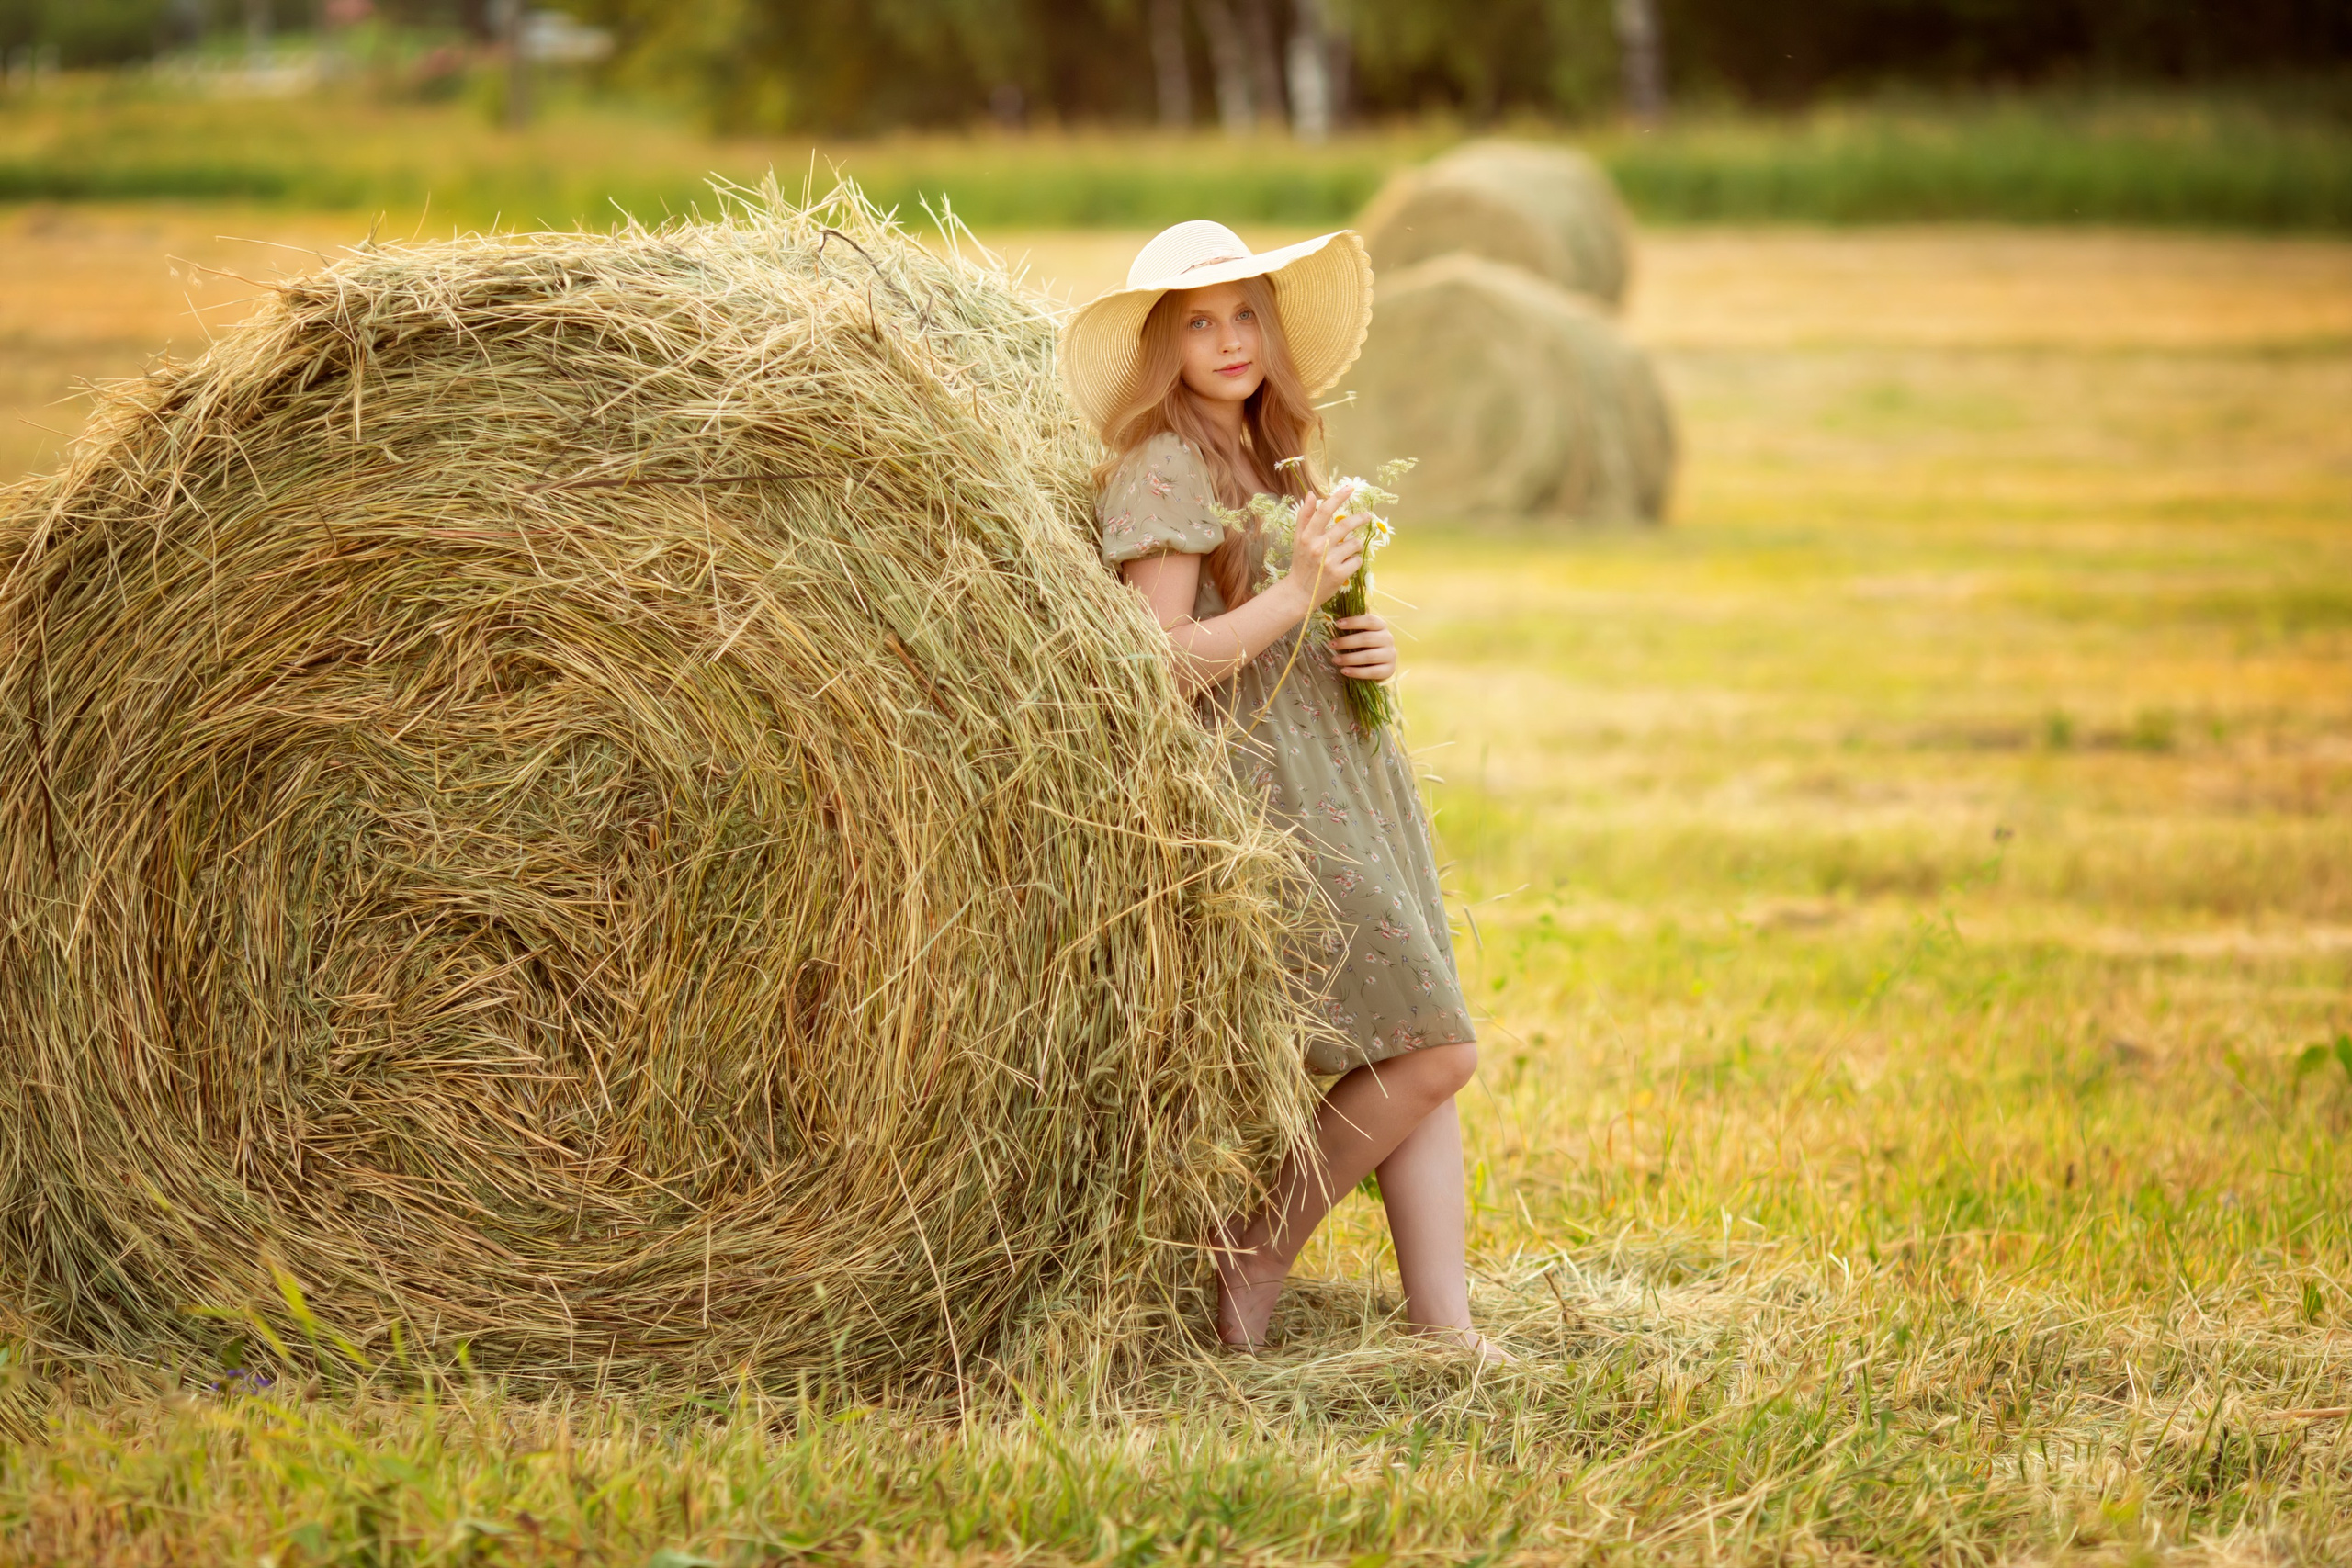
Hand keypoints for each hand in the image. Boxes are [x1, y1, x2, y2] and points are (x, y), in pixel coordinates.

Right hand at [1280, 482, 1363, 610]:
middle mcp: (1318, 547)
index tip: (1351, 487)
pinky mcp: (1339, 575)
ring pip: (1354, 544)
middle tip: (1367, 516)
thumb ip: (1305, 516)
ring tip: (1349, 550)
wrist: (1300, 592)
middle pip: (1345, 525)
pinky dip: (1355, 561)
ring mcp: (1329, 561)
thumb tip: (1311, 494)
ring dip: (1355, 545)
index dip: (1338, 497)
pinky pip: (1357, 561)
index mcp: (1307, 536)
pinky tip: (1347, 565)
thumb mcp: (1298, 539)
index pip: (1324, 511)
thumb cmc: (1301, 563)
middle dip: (1360, 518)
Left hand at [1329, 613, 1395, 682]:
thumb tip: (1336, 617)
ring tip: (1335, 660)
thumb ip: (1354, 625)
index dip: (1354, 621)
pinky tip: (1344, 671)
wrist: (1381, 664)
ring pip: (1369, 656)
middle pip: (1367, 639)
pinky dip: (1357, 672)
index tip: (1337, 624)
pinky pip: (1372, 672)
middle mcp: (1388, 639)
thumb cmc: (1367, 645)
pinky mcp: (1389, 670)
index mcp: (1381, 626)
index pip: (1370, 620)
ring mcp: (1390, 655)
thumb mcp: (1363, 632)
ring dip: (1349, 658)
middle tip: (1331, 645)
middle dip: (1346, 642)